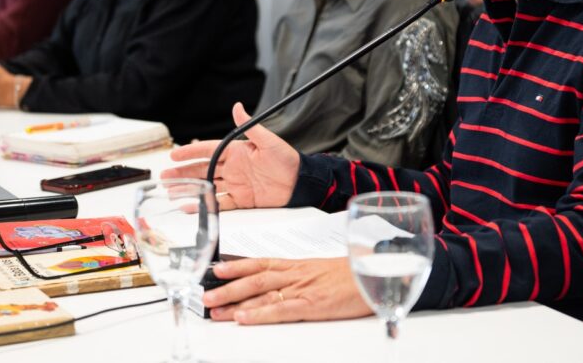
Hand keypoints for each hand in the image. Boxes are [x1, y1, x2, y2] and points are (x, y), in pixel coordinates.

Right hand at [163, 102, 299, 209]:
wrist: (300, 182)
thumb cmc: (288, 159)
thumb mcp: (268, 141)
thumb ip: (250, 126)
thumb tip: (237, 106)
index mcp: (237, 151)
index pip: (208, 150)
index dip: (191, 152)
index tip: (175, 155)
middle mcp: (233, 167)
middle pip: (203, 169)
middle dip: (183, 173)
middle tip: (164, 177)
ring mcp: (236, 184)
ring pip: (207, 186)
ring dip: (189, 188)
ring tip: (170, 192)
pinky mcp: (242, 199)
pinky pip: (220, 203)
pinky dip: (205, 205)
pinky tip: (190, 206)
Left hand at [203, 257, 370, 323]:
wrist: (378, 275)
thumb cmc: (352, 275)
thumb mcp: (321, 271)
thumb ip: (300, 275)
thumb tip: (281, 283)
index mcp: (296, 265)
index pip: (259, 263)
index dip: (235, 266)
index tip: (215, 270)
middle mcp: (294, 274)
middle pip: (253, 279)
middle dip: (227, 288)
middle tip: (204, 296)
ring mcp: (302, 289)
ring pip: (261, 293)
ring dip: (235, 302)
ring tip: (214, 310)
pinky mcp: (312, 305)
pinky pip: (281, 309)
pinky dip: (260, 314)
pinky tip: (243, 319)